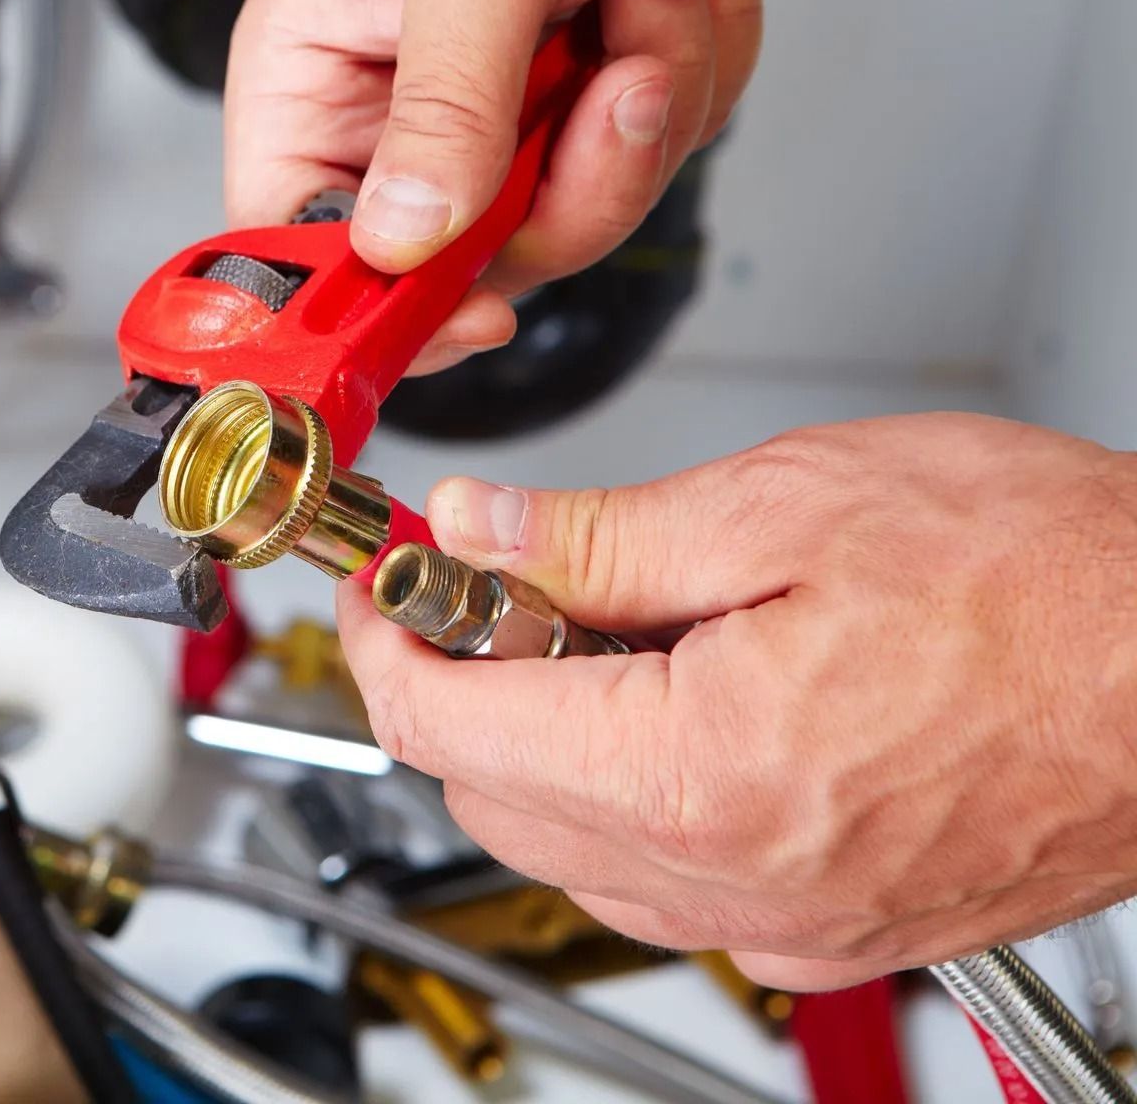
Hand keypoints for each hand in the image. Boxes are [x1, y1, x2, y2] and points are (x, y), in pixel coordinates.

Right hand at [226, 0, 772, 373]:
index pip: (302, 242)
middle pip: (470, 256)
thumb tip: (405, 241)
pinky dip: (699, 49)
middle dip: (575, 176)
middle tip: (614, 86)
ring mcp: (507, 108)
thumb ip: (444, 103)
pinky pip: (663, 143)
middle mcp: (403, 107)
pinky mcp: (596, 91)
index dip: (377, 305)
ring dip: (655, 90)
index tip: (468, 314)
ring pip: (583, 206)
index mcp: (319, 70)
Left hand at [336, 414, 1136, 988]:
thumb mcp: (787, 502)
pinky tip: (676, 705)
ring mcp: (787, 924)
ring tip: (598, 632)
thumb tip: (476, 529)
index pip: (443, 728)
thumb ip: (594, 534)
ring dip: (538, 744)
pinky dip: (624, 797)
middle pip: (490, 799)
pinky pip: (663, 882)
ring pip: (568, 849)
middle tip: (487, 585)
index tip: (382, 586)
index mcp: (697, 777)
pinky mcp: (834, 928)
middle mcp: (735, 882)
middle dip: (458, 686)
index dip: (383, 642)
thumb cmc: (1047, 581)